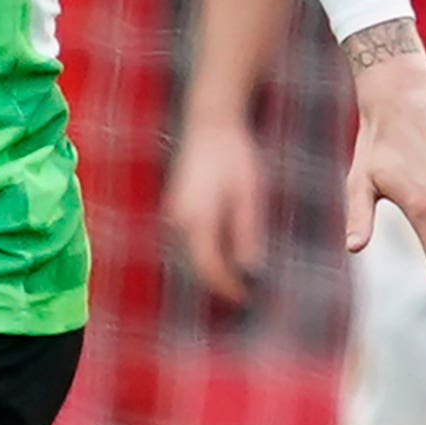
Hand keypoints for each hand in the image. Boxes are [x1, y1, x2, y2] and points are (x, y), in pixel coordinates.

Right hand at [164, 113, 269, 306]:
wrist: (210, 125)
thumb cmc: (234, 157)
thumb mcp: (249, 197)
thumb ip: (246, 233)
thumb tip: (250, 269)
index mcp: (198, 219)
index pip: (210, 266)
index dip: (227, 287)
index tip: (246, 300)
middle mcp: (180, 219)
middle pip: (197, 263)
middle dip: (218, 282)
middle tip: (243, 297)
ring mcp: (175, 211)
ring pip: (192, 252)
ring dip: (211, 268)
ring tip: (237, 280)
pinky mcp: (178, 204)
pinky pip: (190, 239)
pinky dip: (205, 252)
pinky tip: (224, 255)